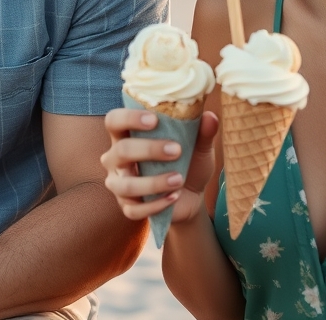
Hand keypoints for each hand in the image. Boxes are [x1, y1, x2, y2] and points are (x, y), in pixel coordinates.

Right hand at [101, 108, 218, 225]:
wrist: (191, 195)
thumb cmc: (187, 162)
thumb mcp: (198, 147)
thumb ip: (202, 132)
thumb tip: (210, 117)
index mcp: (127, 135)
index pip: (114, 121)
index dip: (129, 118)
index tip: (154, 119)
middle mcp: (116, 158)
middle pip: (121, 151)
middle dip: (149, 150)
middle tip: (176, 150)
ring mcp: (118, 184)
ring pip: (126, 185)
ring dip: (154, 183)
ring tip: (178, 179)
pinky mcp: (127, 206)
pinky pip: (134, 209)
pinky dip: (156, 204)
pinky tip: (173, 197)